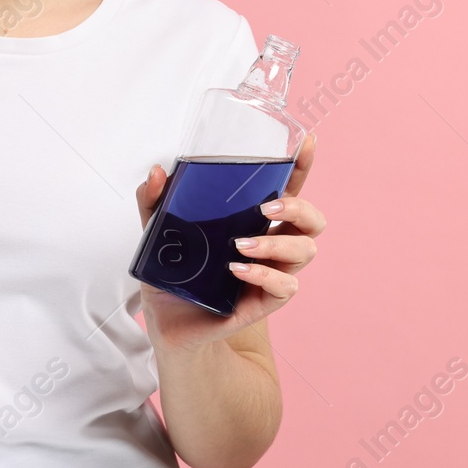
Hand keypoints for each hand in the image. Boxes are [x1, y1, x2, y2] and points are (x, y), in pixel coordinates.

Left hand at [134, 134, 323, 354]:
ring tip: (242, 245)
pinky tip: (238, 271)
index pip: (288, 189)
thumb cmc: (173, 277)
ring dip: (277, 242)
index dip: (302, 167)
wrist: (168, 325)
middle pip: (312, 221)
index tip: (306, 143)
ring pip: (305, 251)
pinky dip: (263, 275)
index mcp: (253, 221)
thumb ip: (155, 203)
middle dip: (299, 208)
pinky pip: (285, 286)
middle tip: (267, 208)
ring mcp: (272, 273)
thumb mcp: (158, 235)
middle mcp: (271, 244)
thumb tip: (157, 172)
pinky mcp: (265, 302)